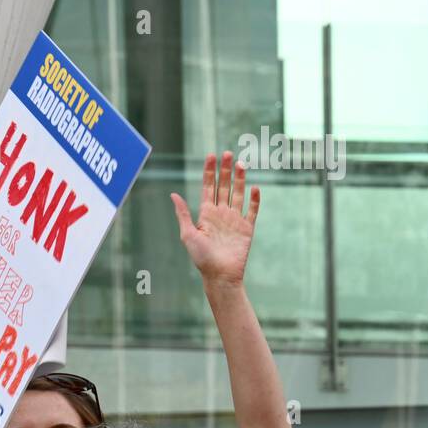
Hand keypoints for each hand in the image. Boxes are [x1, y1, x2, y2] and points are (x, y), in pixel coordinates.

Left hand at [171, 151, 259, 287]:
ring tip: (241, 164)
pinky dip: (255, 200)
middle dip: (225, 170)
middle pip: (224, 186)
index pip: (208, 187)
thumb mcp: (188, 234)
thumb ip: (183, 213)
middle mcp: (221, 214)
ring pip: (238, 194)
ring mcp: (235, 220)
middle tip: (228, 153)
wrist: (220, 275)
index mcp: (206, 214)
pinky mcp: (247, 228)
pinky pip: (253, 211)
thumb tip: (173, 194)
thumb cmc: (201, 257)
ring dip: (240, 179)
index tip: (212, 156)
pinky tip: (255, 188)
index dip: (210, 171)